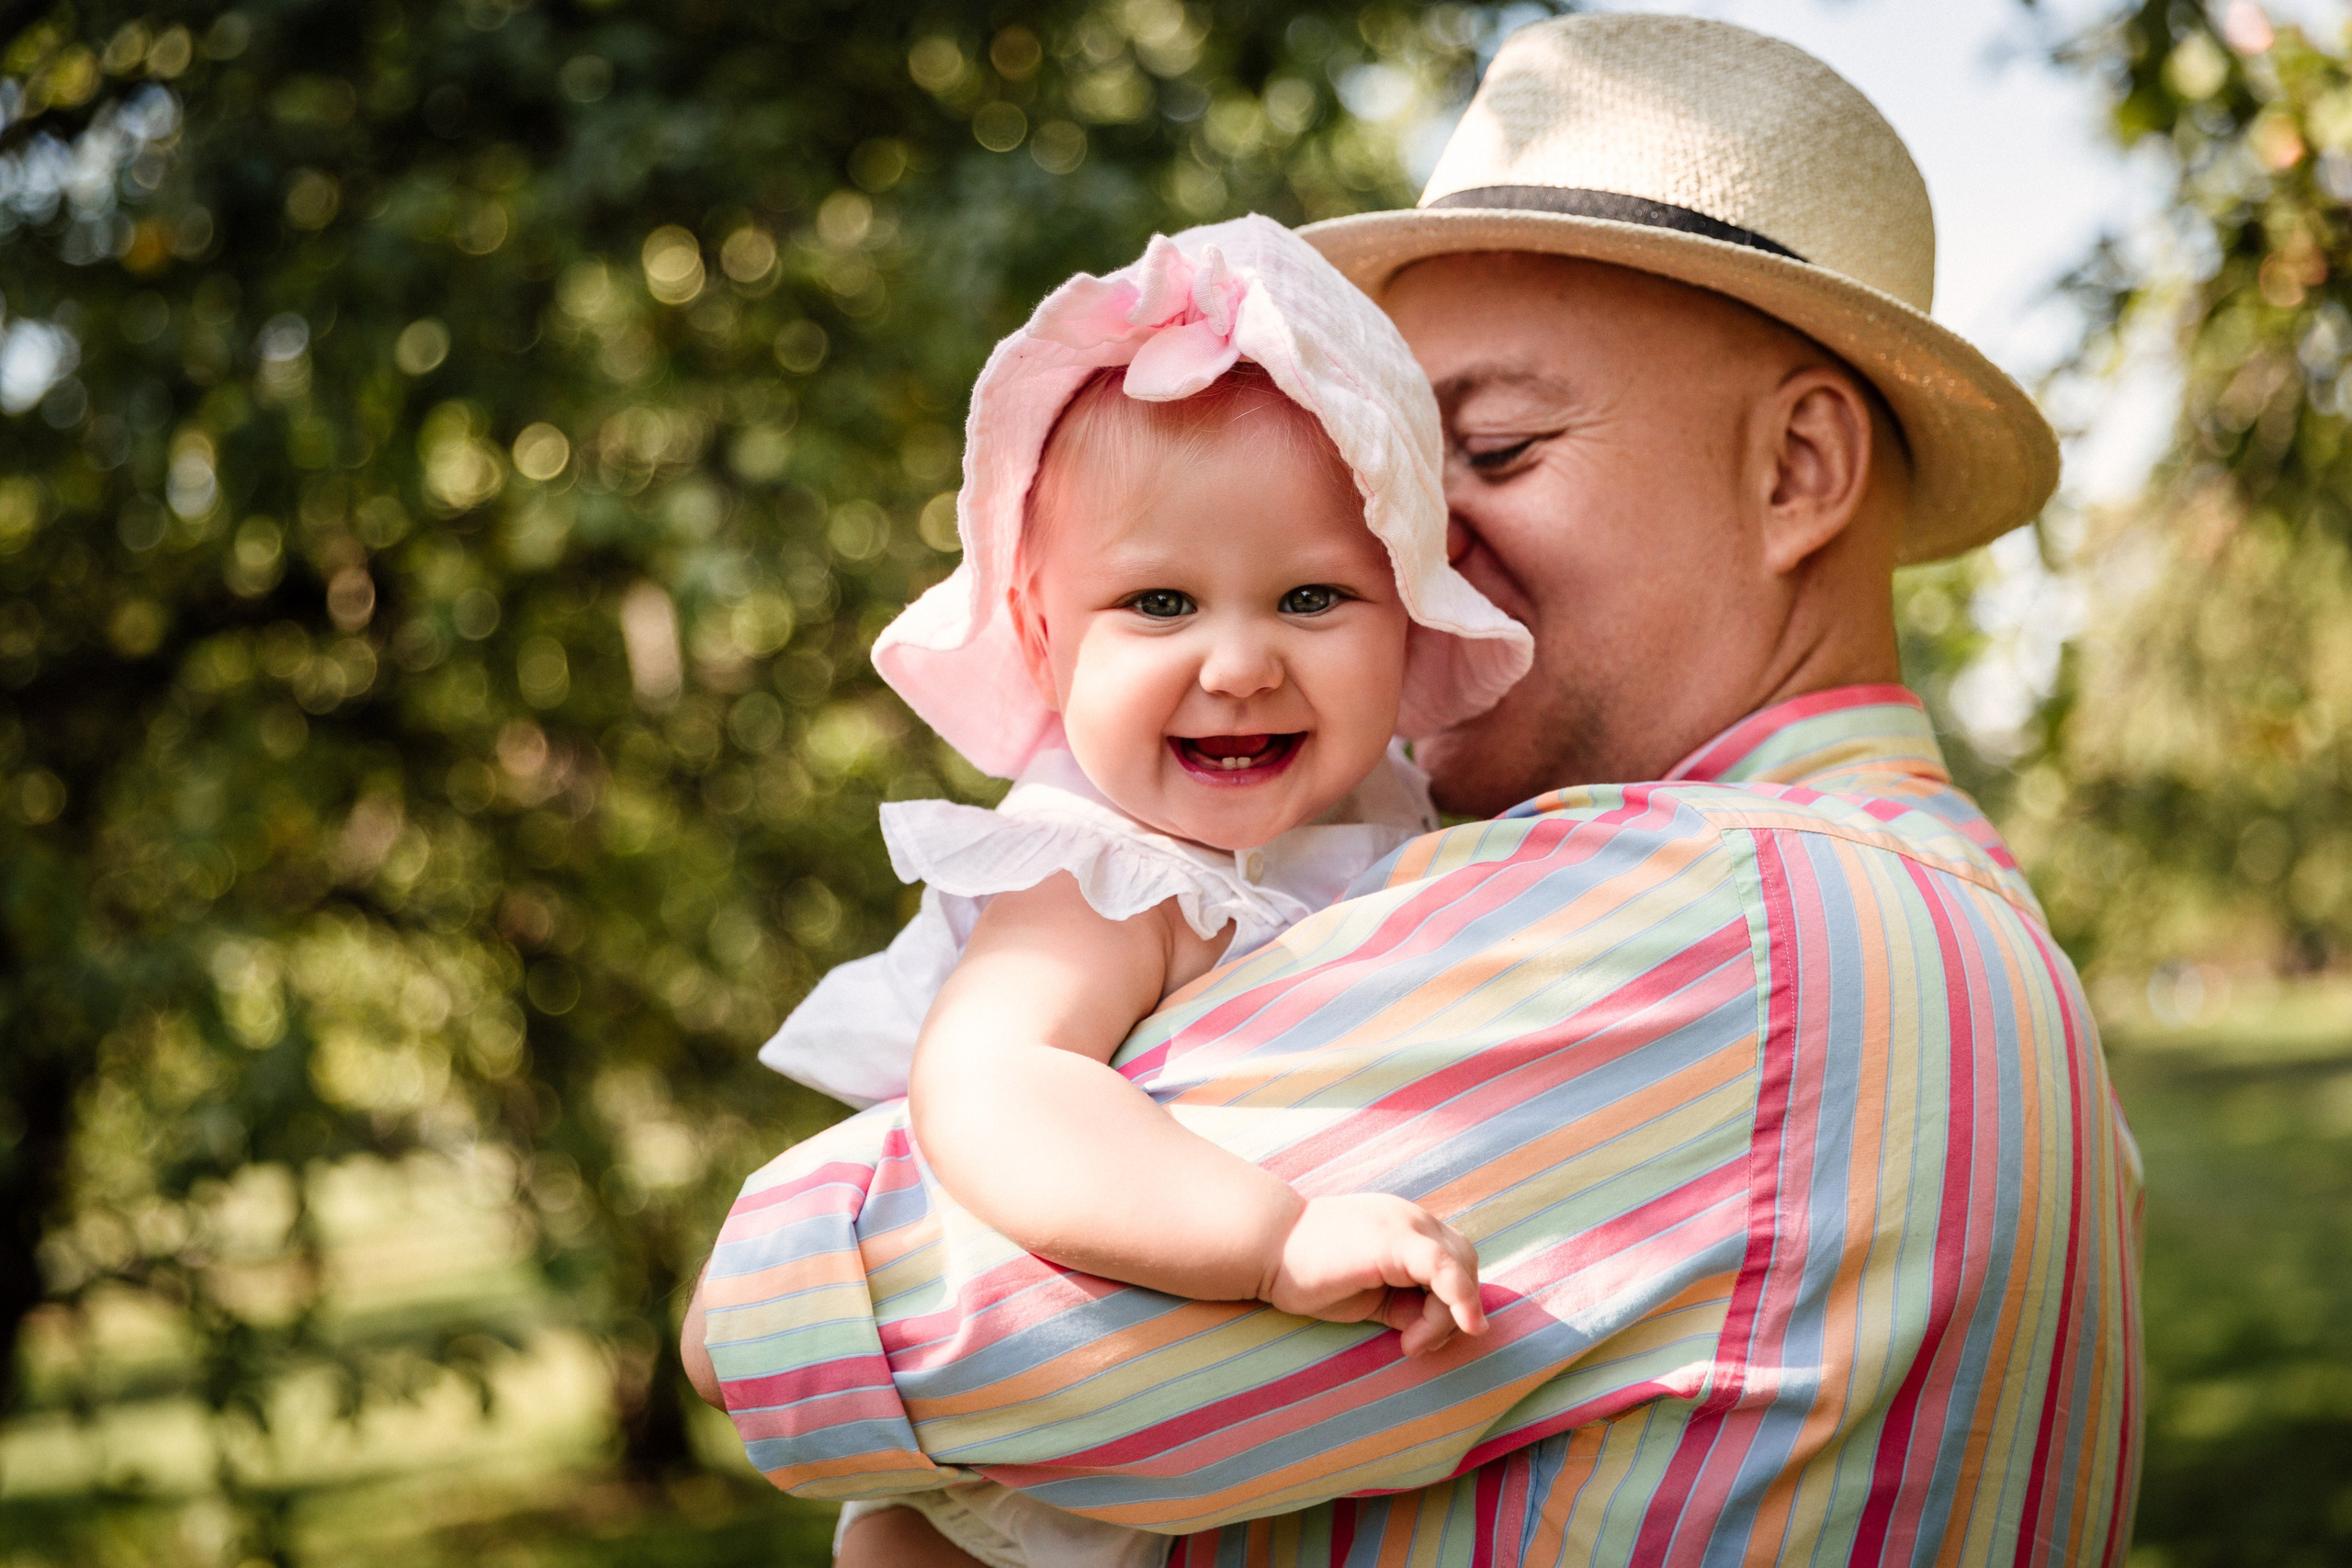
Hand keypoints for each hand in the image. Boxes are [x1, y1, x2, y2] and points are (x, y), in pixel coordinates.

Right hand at [1260, 1193, 1488, 1356]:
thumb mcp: (1369, 1295)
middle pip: (1464, 1263)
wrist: (1267, 1248)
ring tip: (1410, 1343)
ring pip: (1459, 1268)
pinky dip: (1461, 1298)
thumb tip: (1433, 1329)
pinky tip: (1463, 1324)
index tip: (1422, 1339)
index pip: (1453, 1262)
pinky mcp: (1397, 1240)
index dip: (1453, 1301)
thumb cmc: (1307, 1273)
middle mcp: (1412, 1220)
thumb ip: (1403, 1305)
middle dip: (1456, 1309)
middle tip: (1416, 1344)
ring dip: (1448, 1315)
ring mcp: (1407, 1225)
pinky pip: (1445, 1267)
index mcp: (1404, 1229)